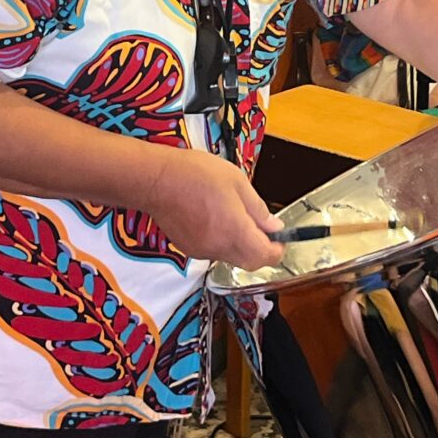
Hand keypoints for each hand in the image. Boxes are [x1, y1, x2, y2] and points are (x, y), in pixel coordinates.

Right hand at [144, 147, 283, 270]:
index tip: (280, 238)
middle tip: (262, 229)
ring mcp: (202, 251)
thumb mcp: (237, 181)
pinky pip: (214, 251)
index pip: (266, 257)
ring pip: (232, 257)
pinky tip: (214, 218)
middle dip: (261, 250)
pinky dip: (222, 241)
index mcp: (235, 231)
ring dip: (240, 244)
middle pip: (250, 262)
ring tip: (233, 215)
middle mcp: (220, 247)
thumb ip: (258, 208)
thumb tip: (274, 227)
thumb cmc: (195, 174)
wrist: (157, 180)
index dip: (277, 250)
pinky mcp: (189, 249)